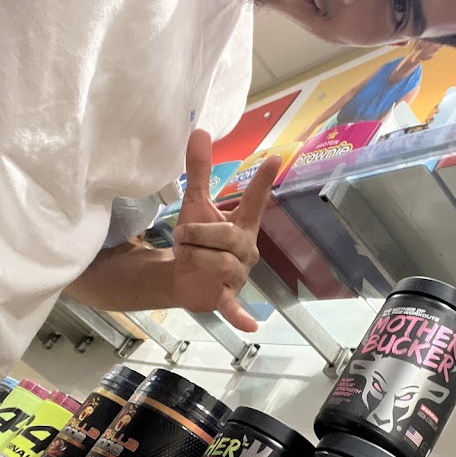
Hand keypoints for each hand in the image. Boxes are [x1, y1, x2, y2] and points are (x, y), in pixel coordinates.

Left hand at [171, 130, 281, 331]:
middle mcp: (246, 251)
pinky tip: (250, 325)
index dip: (262, 181)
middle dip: (200, 233)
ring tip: (186, 259)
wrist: (181, 276)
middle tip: (182, 236)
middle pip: (228, 238)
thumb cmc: (196, 240)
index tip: (273, 158)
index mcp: (243, 227)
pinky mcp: (224, 298)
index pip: (255, 201)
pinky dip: (240, 316)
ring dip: (195, 258)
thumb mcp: (195, 204)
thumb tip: (199, 131)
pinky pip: (234, 307)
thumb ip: (199, 170)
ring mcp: (238, 277)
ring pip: (219, 263)